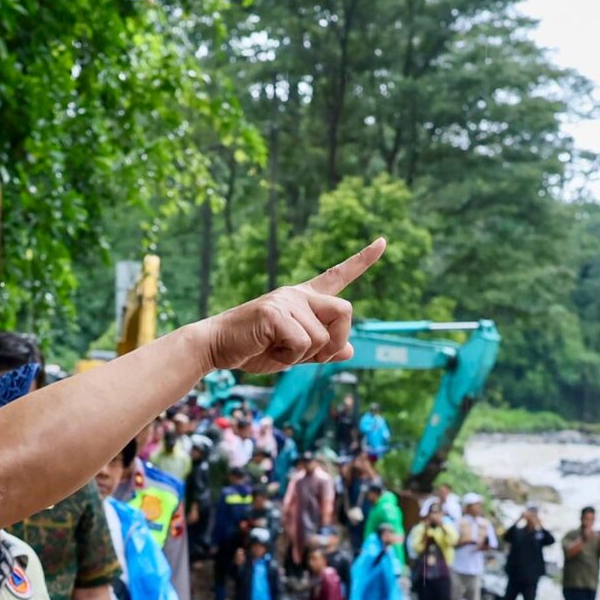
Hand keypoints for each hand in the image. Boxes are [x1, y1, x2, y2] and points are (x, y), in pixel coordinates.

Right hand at [206, 240, 384, 376]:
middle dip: (336, 341)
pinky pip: (303, 343)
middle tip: (310, 356)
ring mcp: (286, 301)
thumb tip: (350, 350)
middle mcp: (298, 295)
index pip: (338, 276)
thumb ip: (321, 350)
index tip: (383, 242)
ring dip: (303, 356)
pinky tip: (269, 349)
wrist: (216, 347)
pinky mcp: (274, 312)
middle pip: (345, 312)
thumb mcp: (293, 353)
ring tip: (277, 350)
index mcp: (304, 300)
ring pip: (323, 337)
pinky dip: (289, 358)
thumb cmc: (253, 349)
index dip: (362, 261)